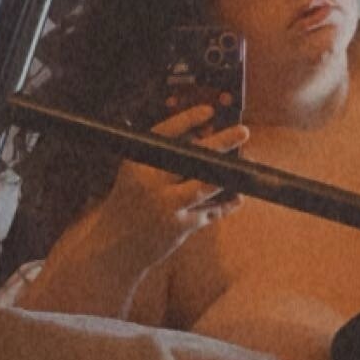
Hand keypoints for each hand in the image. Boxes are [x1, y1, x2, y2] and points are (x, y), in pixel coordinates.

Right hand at [100, 103, 248, 270]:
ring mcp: (165, 206)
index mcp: (136, 165)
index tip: (209, 111)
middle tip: (243, 131)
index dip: (188, 119)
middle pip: (192, 157)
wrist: (113, 248)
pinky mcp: (178, 227)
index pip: (164, 134)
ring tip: (245, 166)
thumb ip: (161, 160)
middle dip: (221, 142)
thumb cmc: (128, 205)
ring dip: (228, 176)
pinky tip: (237, 197)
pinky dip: (224, 205)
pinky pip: (208, 212)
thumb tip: (201, 138)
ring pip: (205, 186)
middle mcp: (150, 183)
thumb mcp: (135, 177)